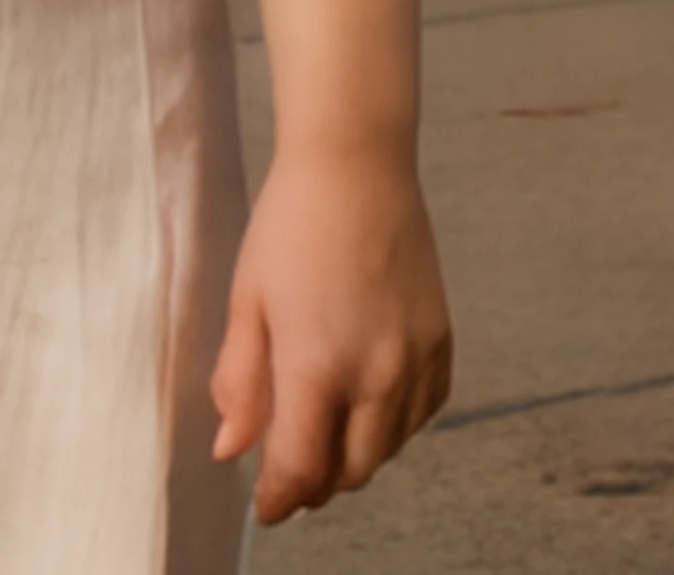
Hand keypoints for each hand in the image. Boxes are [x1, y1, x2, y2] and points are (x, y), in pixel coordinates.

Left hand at [209, 147, 452, 525]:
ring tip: (323, 432)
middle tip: (288, 472)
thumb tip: (231, 449)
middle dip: (316, 483)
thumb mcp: (248, 303)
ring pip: (388, 447)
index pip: (301, 470)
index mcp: (318, 367)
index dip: (280, 499)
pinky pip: (422, 412)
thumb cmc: (290, 227)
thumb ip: (240, 383)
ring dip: (355, 454)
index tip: (266, 509)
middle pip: (350, 471)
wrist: (356, 165)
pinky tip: (367, 402)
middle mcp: (376, 373)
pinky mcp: (442, 341)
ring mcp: (417, 359)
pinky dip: (394, 423)